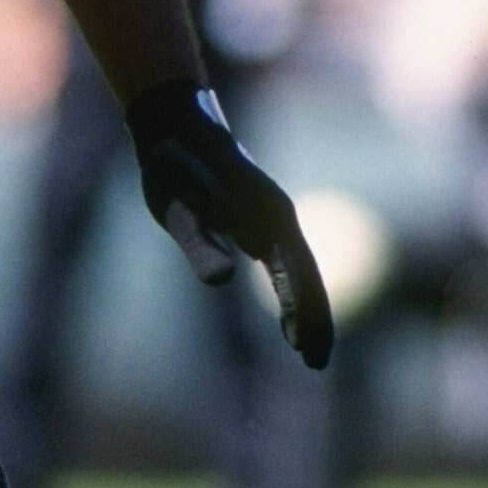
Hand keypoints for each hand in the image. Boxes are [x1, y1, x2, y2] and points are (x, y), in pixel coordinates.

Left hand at [125, 78, 334, 371]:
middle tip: (315, 364)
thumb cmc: (173, 166)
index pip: (294, 272)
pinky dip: (292, 295)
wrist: (175, 122)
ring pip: (301, 272)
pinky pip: (285, 264)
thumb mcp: (177, 207)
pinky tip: (286, 323)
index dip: (302, 312)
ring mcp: (273, 218)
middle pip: (308, 275)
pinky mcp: (260, 221)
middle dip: (315, 320)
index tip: (304, 350)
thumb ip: (199, 243)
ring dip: (307, 311)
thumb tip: (220, 282)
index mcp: (266, 214)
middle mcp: (278, 216)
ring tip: (305, 353)